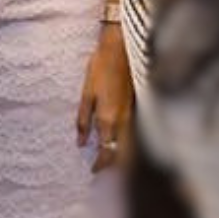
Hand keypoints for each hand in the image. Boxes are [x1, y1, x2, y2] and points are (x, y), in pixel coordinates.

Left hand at [76, 24, 132, 173]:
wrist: (121, 47)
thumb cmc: (101, 66)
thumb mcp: (87, 92)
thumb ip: (83, 119)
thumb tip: (80, 142)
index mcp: (108, 119)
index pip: (106, 151)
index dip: (100, 164)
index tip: (93, 171)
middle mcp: (123, 121)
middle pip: (121, 154)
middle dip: (112, 165)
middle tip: (102, 170)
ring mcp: (133, 114)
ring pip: (130, 145)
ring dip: (121, 156)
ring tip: (111, 160)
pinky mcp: (138, 106)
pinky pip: (134, 133)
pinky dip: (128, 143)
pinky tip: (121, 141)